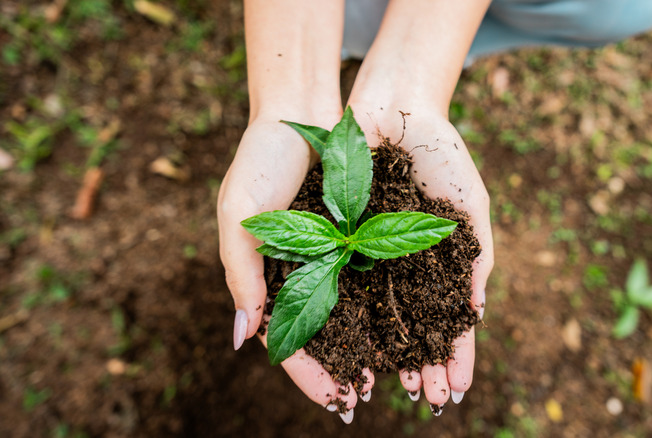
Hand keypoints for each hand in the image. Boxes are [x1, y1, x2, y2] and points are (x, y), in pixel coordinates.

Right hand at [217, 118, 373, 421]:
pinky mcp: (362, 233)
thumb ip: (240, 274)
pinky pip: (375, 276)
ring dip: (369, 344)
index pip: (284, 337)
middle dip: (341, 368)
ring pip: (353, 311)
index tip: (332, 399)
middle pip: (323, 332)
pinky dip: (388, 302)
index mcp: (268, 275)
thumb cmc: (259, 160)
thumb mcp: (238, 216)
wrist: (301, 111)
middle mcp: (303, 271)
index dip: (307, 371)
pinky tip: (407, 324)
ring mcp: (333, 255)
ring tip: (392, 375)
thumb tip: (242, 340)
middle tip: (363, 398)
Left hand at [349, 105, 493, 408]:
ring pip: (377, 316)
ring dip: (387, 354)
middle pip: (412, 326)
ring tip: (395, 389)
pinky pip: (341, 285)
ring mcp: (368, 256)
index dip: (452, 354)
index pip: (446, 319)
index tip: (457, 389)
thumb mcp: (469, 208)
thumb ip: (476, 258)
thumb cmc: (442, 154)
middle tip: (428, 401)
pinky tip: (356, 349)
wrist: (397, 108)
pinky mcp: (336, 241)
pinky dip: (350, 319)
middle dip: (421, 365)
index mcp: (435, 262)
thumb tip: (476, 312)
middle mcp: (401, 266)